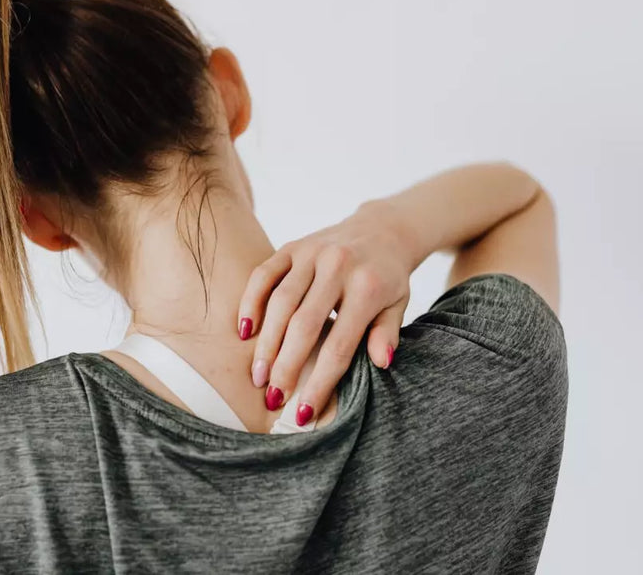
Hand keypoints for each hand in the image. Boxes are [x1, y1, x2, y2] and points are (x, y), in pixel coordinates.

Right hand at [237, 199, 416, 423]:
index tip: (303, 411)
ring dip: (265, 342)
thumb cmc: (388, 278)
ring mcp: (311, 254)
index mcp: (367, 288)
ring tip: (257, 374)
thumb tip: (380, 364)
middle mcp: (337, 267)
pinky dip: (250, 302)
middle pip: (304, 325)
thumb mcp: (398, 305)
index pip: (339, 345)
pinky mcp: (292, 246)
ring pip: (279, 303)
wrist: (381, 229)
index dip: (320, 381)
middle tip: (272, 397)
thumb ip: (387, 333)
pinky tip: (244, 331)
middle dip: (286, 366)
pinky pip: (264, 275)